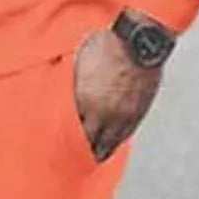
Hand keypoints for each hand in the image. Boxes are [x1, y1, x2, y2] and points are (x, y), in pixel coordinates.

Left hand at [73, 28, 162, 161]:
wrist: (138, 41)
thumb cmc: (106, 45)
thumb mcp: (79, 63)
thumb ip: (72, 84)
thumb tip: (66, 96)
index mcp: (85, 102)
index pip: (72, 132)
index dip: (66, 140)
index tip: (60, 145)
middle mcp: (104, 114)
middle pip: (91, 143)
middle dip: (82, 151)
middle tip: (75, 158)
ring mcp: (123, 115)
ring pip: (110, 143)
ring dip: (101, 150)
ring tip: (94, 156)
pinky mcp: (138, 113)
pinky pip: (125, 135)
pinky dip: (116, 141)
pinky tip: (112, 142)